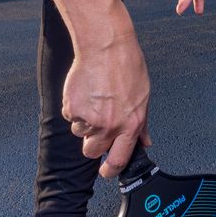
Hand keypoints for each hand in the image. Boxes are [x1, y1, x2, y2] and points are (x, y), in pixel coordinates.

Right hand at [61, 22, 150, 176]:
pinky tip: (86, 91)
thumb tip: (145, 142)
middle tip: (97, 125)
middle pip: (92, 151)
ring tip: (95, 98)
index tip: (106, 171)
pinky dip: (75, 107)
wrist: (105, 45)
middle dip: (93, 143)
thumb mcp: (143, 96)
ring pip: (80, 132)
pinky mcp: (72, 108)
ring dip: (84, 121)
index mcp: (130, 125)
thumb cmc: (126, 65)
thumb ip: (142, 123)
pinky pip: (70, 116)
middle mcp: (109, 125)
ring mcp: (89, 118)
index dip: (110, 169)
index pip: (119, 160)